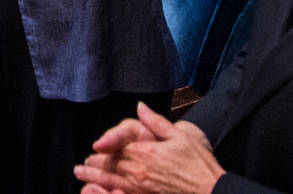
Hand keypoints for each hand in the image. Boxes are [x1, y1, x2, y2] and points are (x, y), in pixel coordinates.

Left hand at [84, 103, 224, 193]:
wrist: (211, 190)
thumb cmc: (198, 164)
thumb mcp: (178, 136)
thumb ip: (155, 122)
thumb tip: (140, 107)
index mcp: (145, 152)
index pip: (117, 148)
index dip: (104, 148)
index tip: (95, 148)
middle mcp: (139, 170)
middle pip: (111, 165)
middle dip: (95, 165)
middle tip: (82, 166)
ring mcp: (141, 187)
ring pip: (112, 181)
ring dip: (95, 179)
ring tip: (82, 177)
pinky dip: (109, 192)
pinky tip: (102, 191)